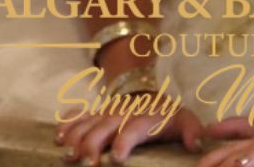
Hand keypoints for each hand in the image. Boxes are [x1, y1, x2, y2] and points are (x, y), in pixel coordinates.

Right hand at [56, 100, 203, 164]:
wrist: (150, 94)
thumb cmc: (167, 115)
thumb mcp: (184, 119)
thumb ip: (191, 130)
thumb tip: (195, 143)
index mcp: (144, 118)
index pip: (132, 129)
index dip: (124, 142)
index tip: (117, 159)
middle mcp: (122, 114)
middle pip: (103, 128)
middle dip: (93, 145)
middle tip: (88, 164)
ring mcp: (106, 113)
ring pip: (87, 123)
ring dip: (76, 137)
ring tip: (67, 154)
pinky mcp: (96, 114)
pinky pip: (79, 114)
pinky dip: (67, 123)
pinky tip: (57, 135)